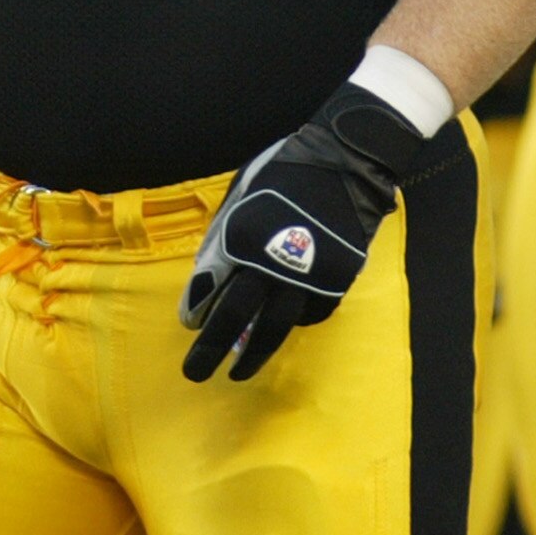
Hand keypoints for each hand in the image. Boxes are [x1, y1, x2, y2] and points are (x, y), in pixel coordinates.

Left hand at [181, 82, 423, 383]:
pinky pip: (309, 312)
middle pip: (235, 315)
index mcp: (241, 235)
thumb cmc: (286, 170)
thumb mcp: (242, 190)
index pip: (209, 283)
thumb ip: (225, 231)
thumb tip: (209, 270)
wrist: (346, 160)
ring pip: (274, 326)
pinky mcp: (335, 280)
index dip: (195, 307)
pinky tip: (280, 328)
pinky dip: (293, 323)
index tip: (188, 323)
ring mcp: (305, 274)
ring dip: (253, 353)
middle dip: (210, 347)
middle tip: (194, 373)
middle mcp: (269, 261)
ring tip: (238, 374)